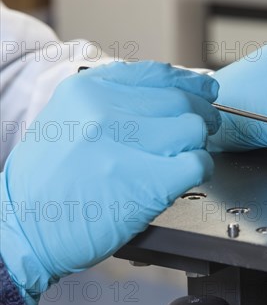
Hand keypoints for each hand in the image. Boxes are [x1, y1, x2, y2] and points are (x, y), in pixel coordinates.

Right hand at [0, 61, 219, 304]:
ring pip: (193, 128)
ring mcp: (125, 146)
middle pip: (182, 100)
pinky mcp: (146, 182)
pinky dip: (202, 168)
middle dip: (201, 115)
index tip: (206, 90)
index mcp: (87, 89)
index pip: (158, 73)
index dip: (191, 82)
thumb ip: (115, 102)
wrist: (22, 230)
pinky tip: (191, 175)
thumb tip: (172, 93)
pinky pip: (197, 162)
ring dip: (199, 144)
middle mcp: (105, 110)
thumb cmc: (48, 182)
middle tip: (204, 129)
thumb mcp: (69, 120)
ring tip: (187, 156)